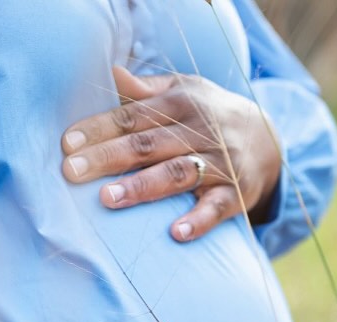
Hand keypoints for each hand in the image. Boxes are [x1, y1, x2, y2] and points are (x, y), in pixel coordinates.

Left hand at [61, 66, 282, 241]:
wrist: (269, 140)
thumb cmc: (207, 117)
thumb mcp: (183, 93)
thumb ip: (145, 91)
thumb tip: (109, 73)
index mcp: (181, 103)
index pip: (132, 116)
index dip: (99, 128)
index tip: (67, 144)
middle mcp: (200, 130)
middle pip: (147, 144)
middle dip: (108, 157)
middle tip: (72, 172)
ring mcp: (219, 162)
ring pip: (177, 173)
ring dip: (142, 187)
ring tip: (108, 198)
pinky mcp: (236, 193)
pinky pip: (216, 207)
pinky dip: (198, 220)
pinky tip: (176, 234)